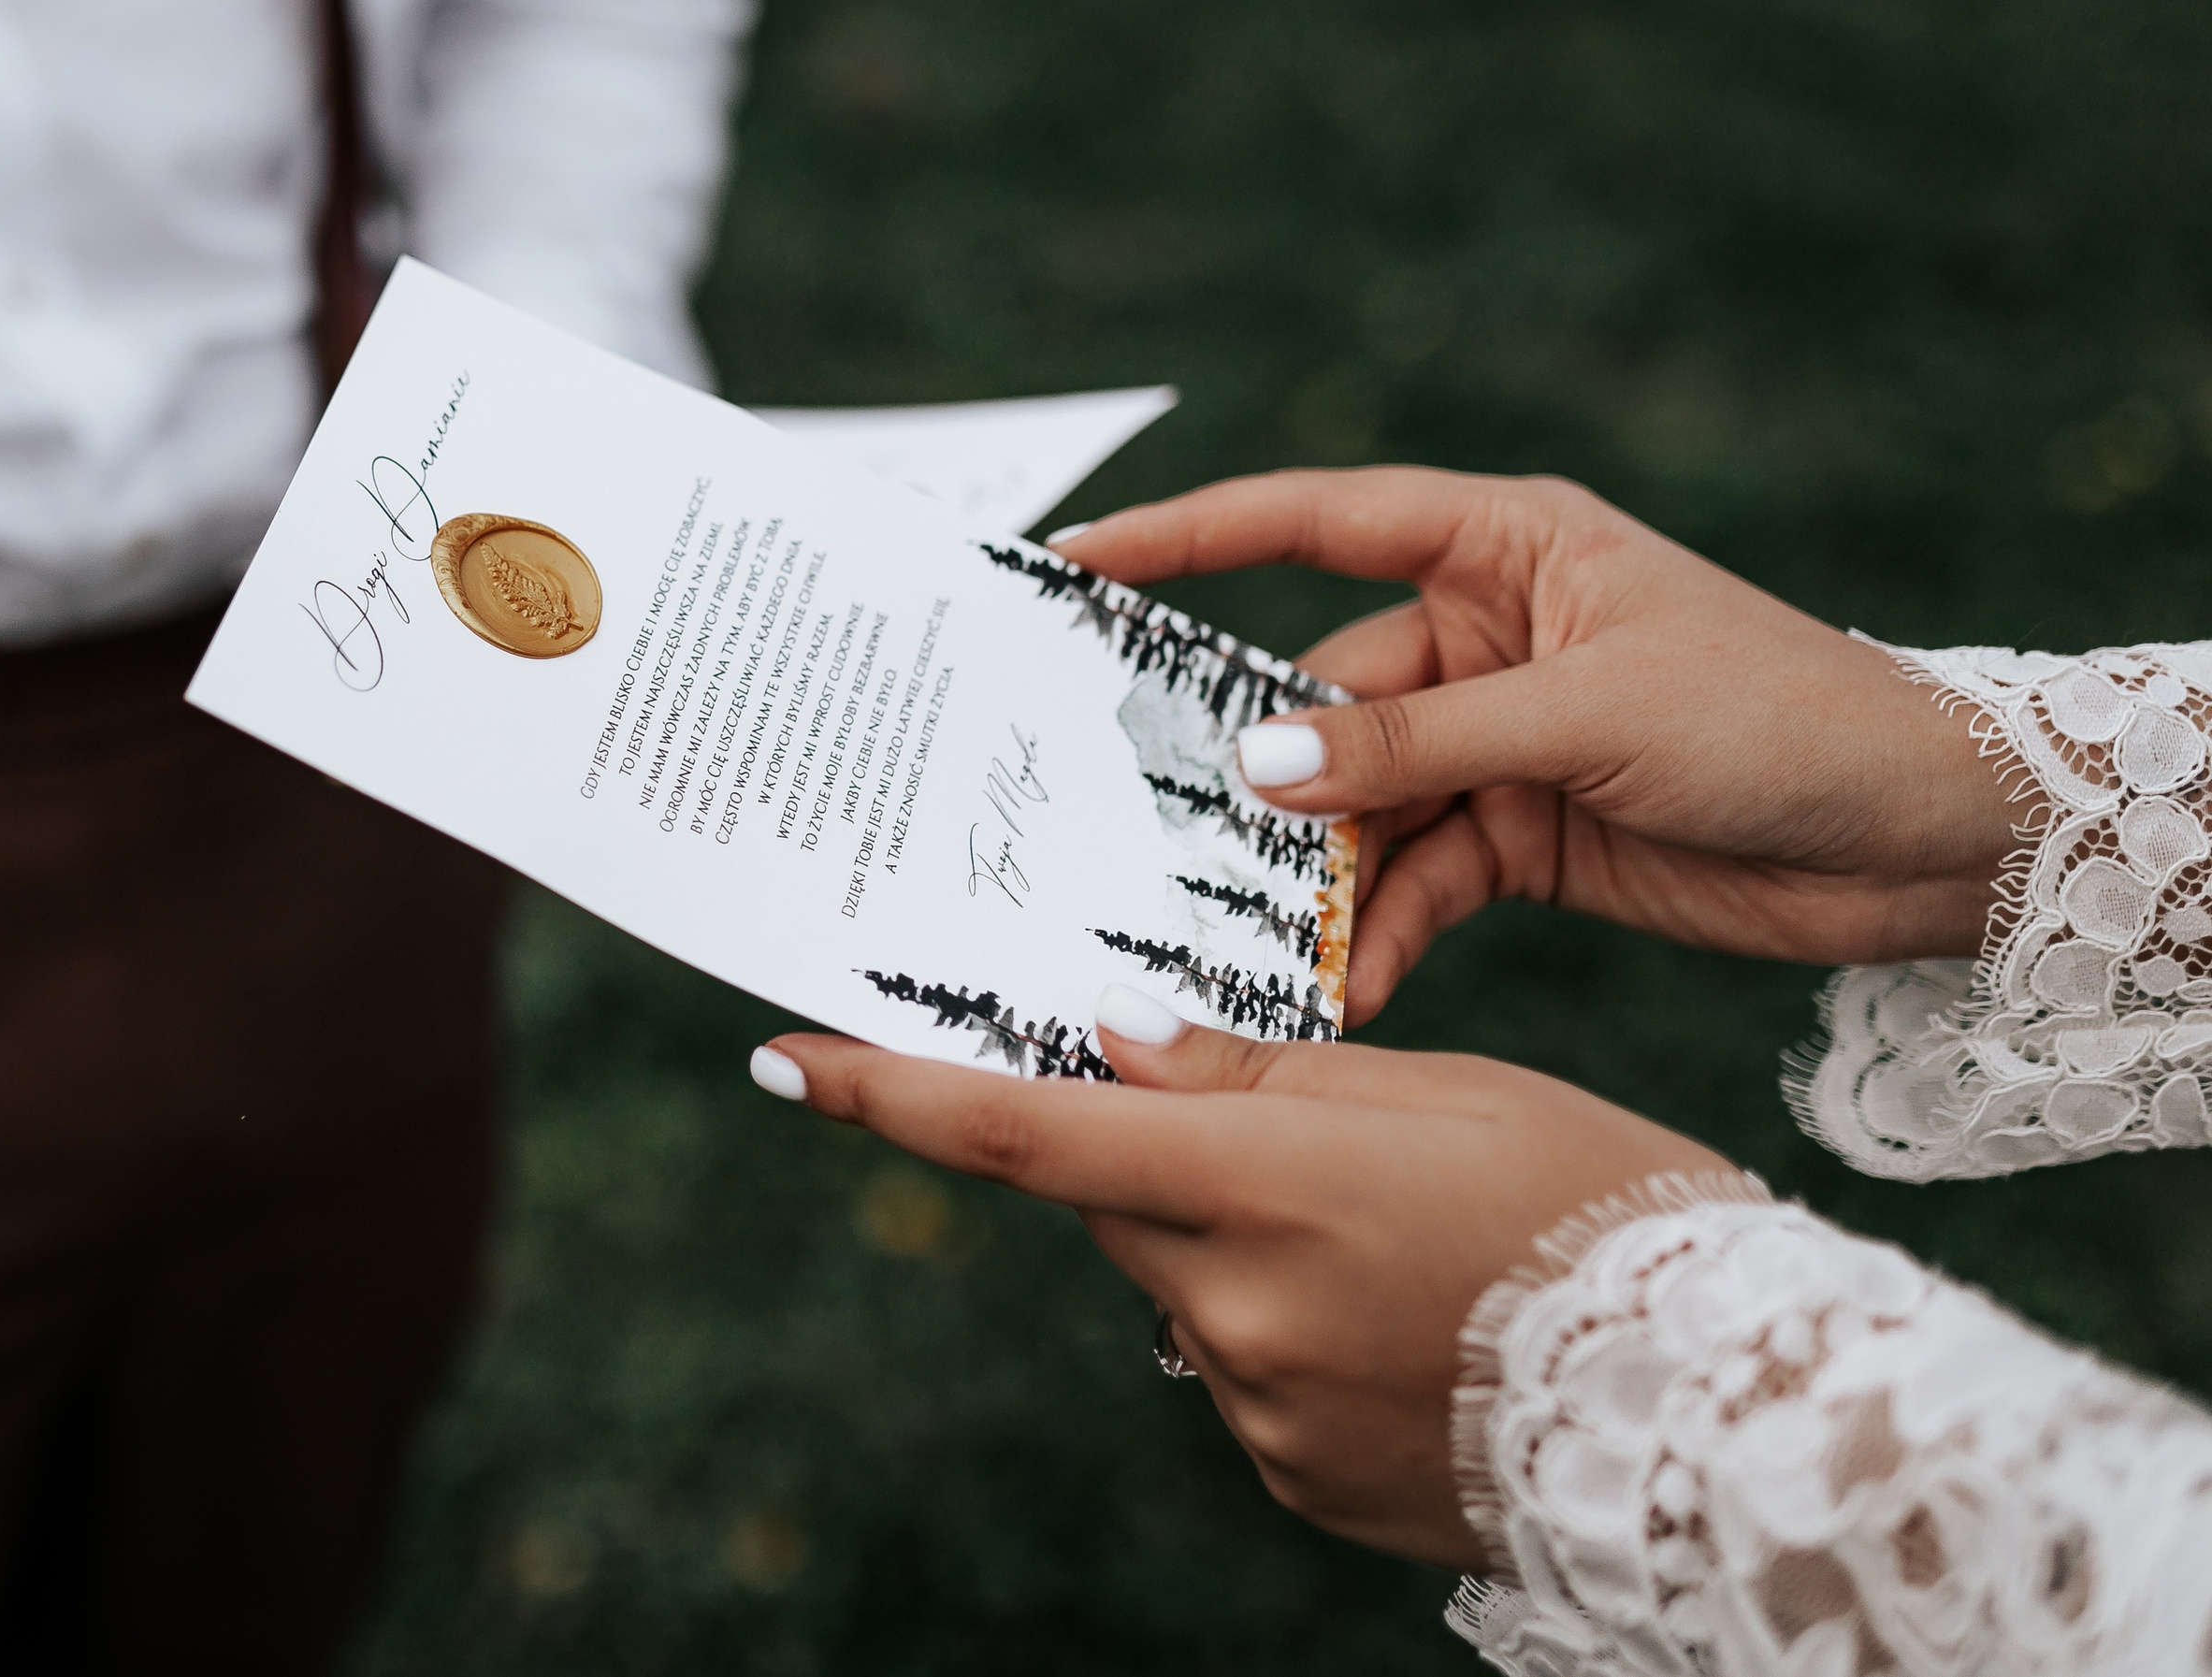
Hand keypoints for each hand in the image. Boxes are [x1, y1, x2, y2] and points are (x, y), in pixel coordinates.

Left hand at [751, 991, 1736, 1569]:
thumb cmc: (1599, 1208)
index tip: (784, 1058)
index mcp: (1264, 1185)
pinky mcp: (1287, 1476)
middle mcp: (1232, 1306)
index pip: (1028, 1134)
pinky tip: (1397, 1318)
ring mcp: (1254, 1408)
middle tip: (1274, 1122)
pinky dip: (1280, 1324)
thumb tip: (1113, 1042)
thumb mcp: (1445, 1096)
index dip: (893, 1093)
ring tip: (1394, 1236)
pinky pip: (1238, 1368)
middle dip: (1156, 1148)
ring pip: (1181, 1282)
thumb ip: (1256, 1076)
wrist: (1722, 1408)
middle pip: (1115, 1198)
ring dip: (1234, 1238)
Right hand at [1054, 469, 2023, 1025]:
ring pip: (1361, 807)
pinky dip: (1381, 930)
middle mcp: (1485, 635)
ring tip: (1264, 948)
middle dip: (1261, 782)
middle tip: (1163, 847)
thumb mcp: (1587, 717)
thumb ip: (1418, 745)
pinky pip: (1415, 879)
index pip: (1316, 523)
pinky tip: (1350, 982)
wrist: (1921, 841)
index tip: (1080, 565)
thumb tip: (1260, 768)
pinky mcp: (1519, 835)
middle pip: (1325, 700)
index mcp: (1504, 548)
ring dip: (1320, 880)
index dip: (1190, 536)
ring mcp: (1497, 740)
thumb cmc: (1780, 718)